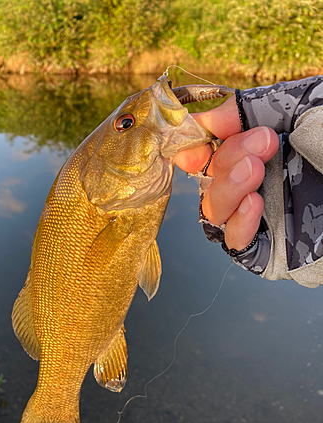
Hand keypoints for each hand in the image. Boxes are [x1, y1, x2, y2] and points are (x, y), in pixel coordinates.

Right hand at [174, 96, 279, 249]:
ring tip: (255, 171)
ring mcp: (261, 216)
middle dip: (225, 159)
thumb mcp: (299, 107)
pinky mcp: (274, 247)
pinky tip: (253, 204)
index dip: (190, 146)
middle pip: (208, 179)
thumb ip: (252, 107)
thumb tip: (204, 121)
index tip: (198, 140)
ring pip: (214, 211)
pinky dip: (238, 225)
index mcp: (258, 149)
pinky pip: (237, 244)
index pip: (208, 151)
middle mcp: (254, 182)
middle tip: (261, 142)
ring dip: (226, 190)